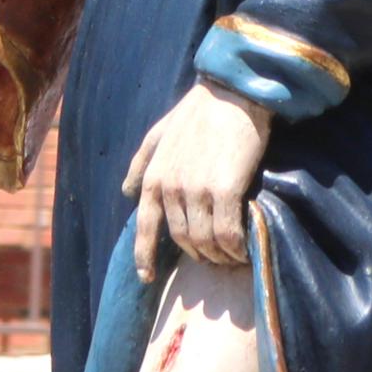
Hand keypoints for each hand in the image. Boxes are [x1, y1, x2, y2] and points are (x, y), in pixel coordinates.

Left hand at [124, 81, 271, 280]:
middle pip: (181, 239)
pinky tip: (245, 251)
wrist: (233, 92)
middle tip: (215, 258)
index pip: (144, 227)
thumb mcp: (159, 132)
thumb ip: (141, 162)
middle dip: (198, 254)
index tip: (147, 278)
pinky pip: (228, 234)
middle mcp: (170, 188)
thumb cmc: (199, 110)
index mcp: (153, 177)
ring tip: (233, 257)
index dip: (145, 257)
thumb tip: (125, 191)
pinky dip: (236, 249)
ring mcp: (197, 191)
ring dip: (219, 255)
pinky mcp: (225, 190)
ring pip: (205, 241)